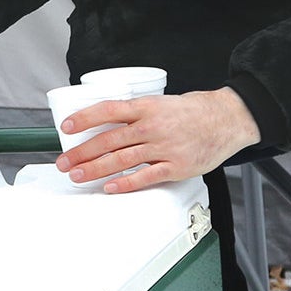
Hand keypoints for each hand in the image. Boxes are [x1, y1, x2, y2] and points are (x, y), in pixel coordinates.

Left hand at [53, 88, 259, 192]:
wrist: (226, 119)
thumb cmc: (190, 112)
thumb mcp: (159, 103)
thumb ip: (134, 115)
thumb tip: (101, 125)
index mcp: (146, 107)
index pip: (108, 110)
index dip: (84, 118)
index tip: (66, 127)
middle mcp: (153, 126)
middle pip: (109, 140)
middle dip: (82, 152)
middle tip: (64, 161)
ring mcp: (164, 147)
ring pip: (122, 159)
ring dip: (95, 168)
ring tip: (77, 175)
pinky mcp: (176, 166)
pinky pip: (146, 176)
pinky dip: (126, 183)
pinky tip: (110, 187)